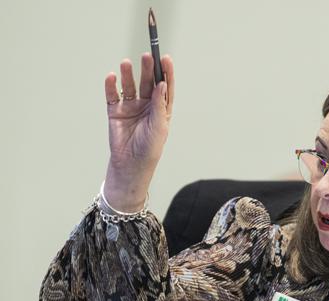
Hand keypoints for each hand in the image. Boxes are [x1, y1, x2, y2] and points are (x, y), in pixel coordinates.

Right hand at [103, 54, 174, 211]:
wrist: (131, 164)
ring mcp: (131, 107)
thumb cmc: (150, 148)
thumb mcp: (159, 126)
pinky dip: (111, 86)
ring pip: (130, 86)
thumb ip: (159, 105)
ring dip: (128, 75)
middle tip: (147, 56)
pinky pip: (113, 96)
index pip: (165, 87)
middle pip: (148, 83)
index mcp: (161, 108)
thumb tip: (162, 84)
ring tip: (126, 63)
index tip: (165, 58)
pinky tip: (112, 77)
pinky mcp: (115, 111)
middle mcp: (147, 105)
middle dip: (148, 69)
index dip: (166, 72)